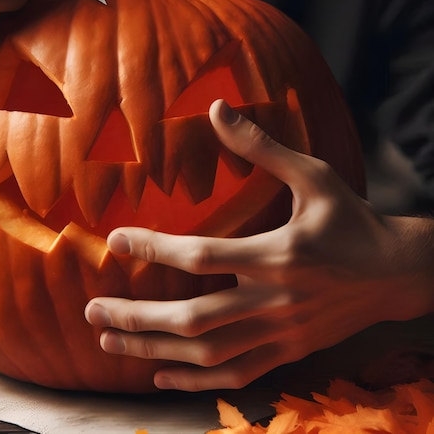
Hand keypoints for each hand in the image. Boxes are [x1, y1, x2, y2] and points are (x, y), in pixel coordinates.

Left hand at [85, 99, 433, 390]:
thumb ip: (261, 146)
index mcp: (277, 255)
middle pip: (193, 319)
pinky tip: (161, 376)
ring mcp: (281, 334)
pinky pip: (235, 375)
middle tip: (92, 309)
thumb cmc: (351, 218)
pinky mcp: (288, 352)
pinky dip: (195, 380)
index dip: (152, 249)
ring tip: (108, 340)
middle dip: (137, 317)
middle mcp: (274, 301)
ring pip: (206, 355)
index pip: (200, 257)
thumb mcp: (312, 175)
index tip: (114, 240)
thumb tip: (218, 108)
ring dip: (152, 350)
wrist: (396, 272)